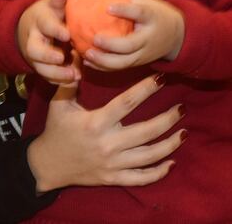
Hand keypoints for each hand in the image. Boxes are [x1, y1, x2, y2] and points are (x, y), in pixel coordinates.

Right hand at [16, 0, 78, 83]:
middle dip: (48, 56)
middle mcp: (35, 39)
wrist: (31, 29)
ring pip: (40, 67)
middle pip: (35, 50)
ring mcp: (36, 56)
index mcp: (40, 21)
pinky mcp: (40, 67)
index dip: (55, 29)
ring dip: (56, 73)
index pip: (45, 24)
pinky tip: (74, 81)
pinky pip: (47, 77)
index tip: (67, 33)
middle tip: (62, 58)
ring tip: (74, 75)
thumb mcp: (53, 4)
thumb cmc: (49, 15)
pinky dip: (59, 81)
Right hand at [27, 73, 184, 191]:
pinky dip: (158, 172)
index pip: (127, 103)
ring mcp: (112, 164)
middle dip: (168, 119)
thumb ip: (71, 80)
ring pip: (148, 156)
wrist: (47, 166)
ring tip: (184, 131)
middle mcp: (108, 144)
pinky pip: (140, 178)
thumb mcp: (59, 103)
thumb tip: (76, 52)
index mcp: (96, 123)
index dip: (146, 89)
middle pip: (146, 132)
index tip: (162, 78)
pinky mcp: (113, 179)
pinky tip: (172, 162)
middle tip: (183, 108)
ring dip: (170, 145)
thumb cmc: (56, 130)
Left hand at [83, 0, 184, 70]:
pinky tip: (89, 62)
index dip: (124, 10)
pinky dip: (103, 67)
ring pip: (123, 63)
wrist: (177, 35)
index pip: (139, 13)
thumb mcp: (146, 2)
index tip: (108, 7)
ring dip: (103, 61)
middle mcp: (148, 38)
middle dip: (111, 44)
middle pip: (130, 45)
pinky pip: (120, 68)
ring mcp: (143, 54)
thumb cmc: (157, 14)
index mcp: (152, 17)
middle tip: (95, 38)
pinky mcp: (138, 64)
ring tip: (87, 54)